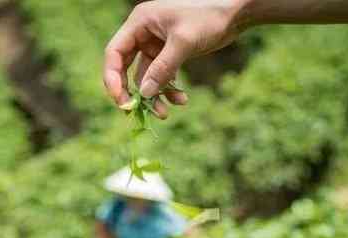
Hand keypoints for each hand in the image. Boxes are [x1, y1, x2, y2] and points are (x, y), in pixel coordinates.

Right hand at [104, 0, 245, 117]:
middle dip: (131, 91)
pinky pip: (161, 77)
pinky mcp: (168, 54)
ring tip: (165, 113)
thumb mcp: (184, 42)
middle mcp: (142, 34)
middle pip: (124, 68)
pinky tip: (182, 99)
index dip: (112, 78)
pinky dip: (168, 90)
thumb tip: (144, 93)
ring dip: (154, 96)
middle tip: (135, 112)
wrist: (235, 13)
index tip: (120, 100)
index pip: (114, 53)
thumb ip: (162, 68)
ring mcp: (155, 45)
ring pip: (145, 77)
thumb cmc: (209, 17)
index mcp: (139, 23)